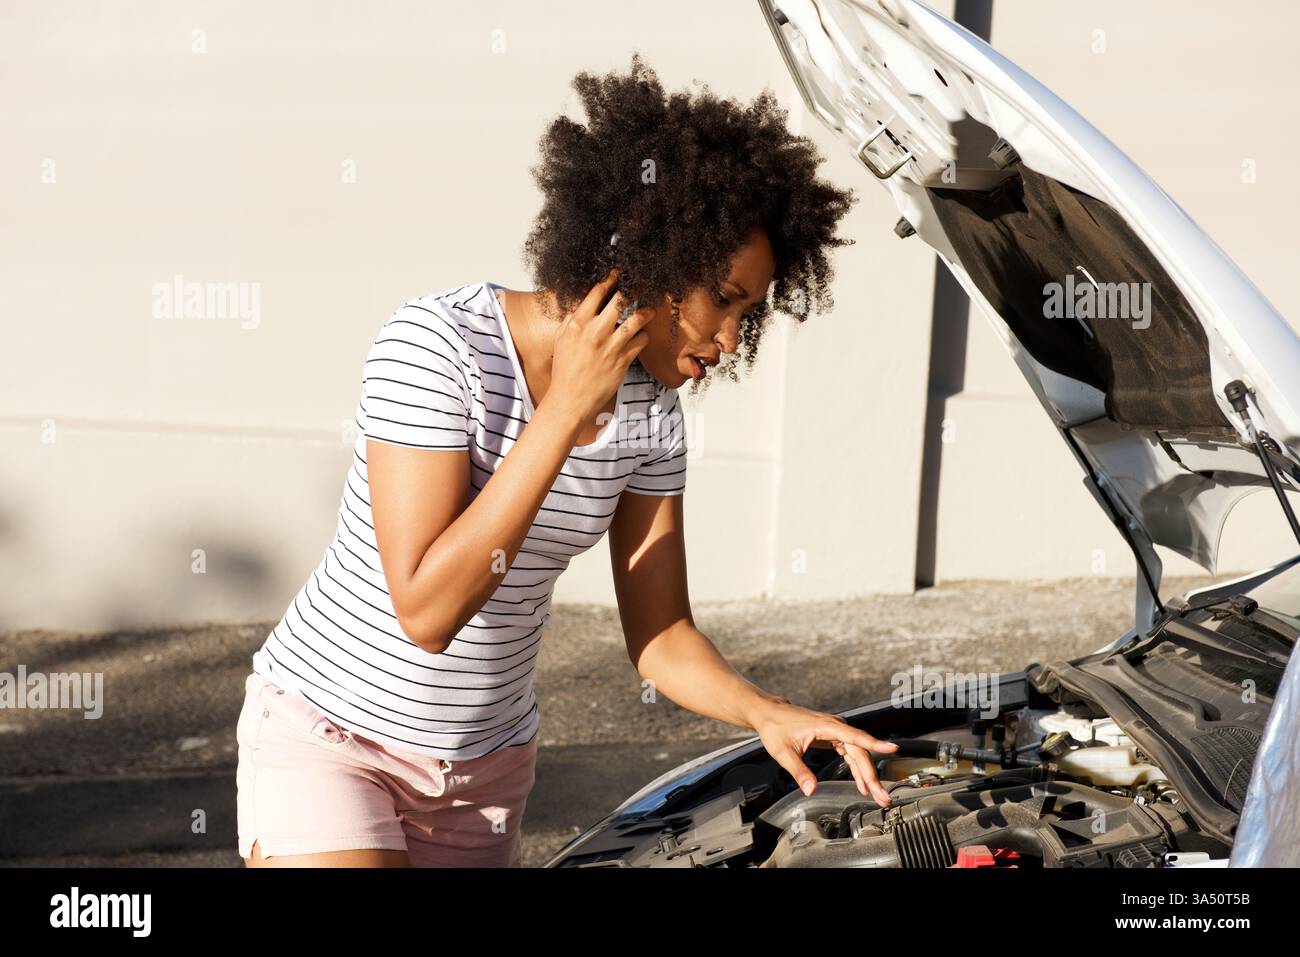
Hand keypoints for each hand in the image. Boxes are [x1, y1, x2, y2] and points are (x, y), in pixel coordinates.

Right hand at [546, 268, 651, 426]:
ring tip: (648, 311)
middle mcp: (596, 331)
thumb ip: (574, 318)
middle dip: (634, 290)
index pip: (598, 291)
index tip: (620, 273)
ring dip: (646, 312)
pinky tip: (640, 337)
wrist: (570, 399)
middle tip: (641, 286)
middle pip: (622, 300)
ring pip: (638, 318)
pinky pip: (641, 340)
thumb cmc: (565, 369)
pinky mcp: (623, 360)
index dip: (612, 278)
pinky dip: (643, 336)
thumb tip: (586, 303)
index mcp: (578, 323)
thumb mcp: (562, 339)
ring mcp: (611, 346)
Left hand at [750, 696, 899, 804]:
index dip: (875, 744)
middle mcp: (835, 726)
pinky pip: (850, 754)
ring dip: (867, 775)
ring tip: (877, 795)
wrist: (769, 714)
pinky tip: (861, 784)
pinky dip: (856, 769)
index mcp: (826, 726)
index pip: (855, 736)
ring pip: (858, 754)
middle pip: (860, 752)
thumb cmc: (775, 728)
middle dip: (872, 775)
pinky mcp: (833, 736)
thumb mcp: (784, 753)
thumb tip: (811, 790)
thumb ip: (799, 771)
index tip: (892, 749)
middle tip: (882, 795)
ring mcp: (836, 731)